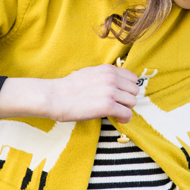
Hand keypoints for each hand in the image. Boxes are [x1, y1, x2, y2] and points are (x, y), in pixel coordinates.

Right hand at [0, 64, 138, 123]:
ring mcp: (110, 92)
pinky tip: (118, 120)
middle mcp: (111, 78)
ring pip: (133, 102)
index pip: (133, 78)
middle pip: (134, 91)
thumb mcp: (90, 73)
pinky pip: (127, 114)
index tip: (122, 96)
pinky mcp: (107, 106)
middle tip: (118, 106)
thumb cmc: (68, 88)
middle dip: (128, 100)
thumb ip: (105, 76)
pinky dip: (125, 119)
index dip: (128, 89)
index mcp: (108, 69)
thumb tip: (116, 83)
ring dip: (126, 109)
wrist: (55, 97)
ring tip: (117, 113)